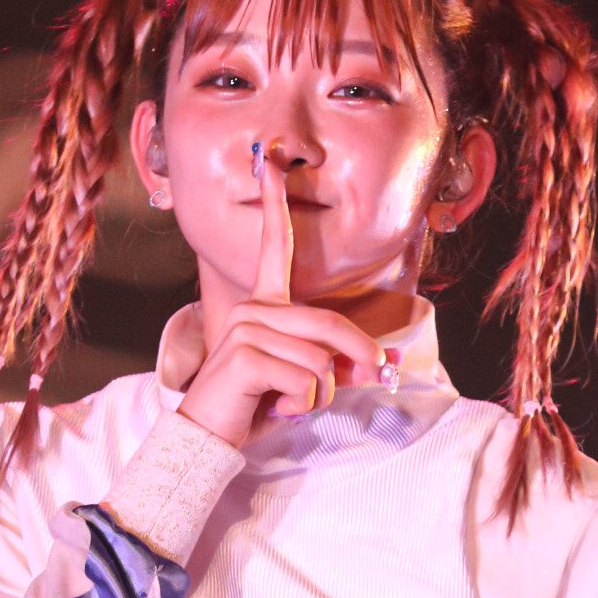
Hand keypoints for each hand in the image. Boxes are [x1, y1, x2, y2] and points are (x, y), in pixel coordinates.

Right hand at [176, 152, 388, 448]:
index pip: (274, 247)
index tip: (270, 160)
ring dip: (321, 394)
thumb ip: (343, 366)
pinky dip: (302, 404)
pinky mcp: (245, 355)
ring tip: (289, 402)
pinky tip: (275, 408)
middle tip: (369, 380)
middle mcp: (255, 308)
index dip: (274, 203)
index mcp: (265, 304)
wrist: (209, 437)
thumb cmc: (256, 405)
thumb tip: (388, 362)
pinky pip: (305, 379)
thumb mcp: (307, 382)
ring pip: (322, 359)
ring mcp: (248, 328)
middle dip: (358, 359)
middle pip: (330, 324)